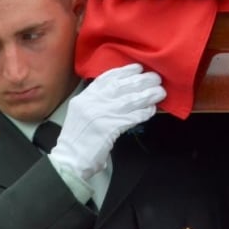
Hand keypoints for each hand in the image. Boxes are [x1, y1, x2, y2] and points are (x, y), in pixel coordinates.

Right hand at [49, 63, 165, 180]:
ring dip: (147, 95)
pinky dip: (143, 113)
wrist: (69, 161)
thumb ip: (98, 101)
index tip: (138, 68)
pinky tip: (151, 110)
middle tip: (155, 78)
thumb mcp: (83, 112)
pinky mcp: (108, 129)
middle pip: (121, 86)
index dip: (124, 71)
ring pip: (129, 100)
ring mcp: (99, 115)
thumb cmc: (78, 139)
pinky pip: (131, 118)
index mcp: (84, 97)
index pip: (106, 78)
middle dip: (141, 80)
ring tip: (160, 92)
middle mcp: (91, 103)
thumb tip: (123, 92)